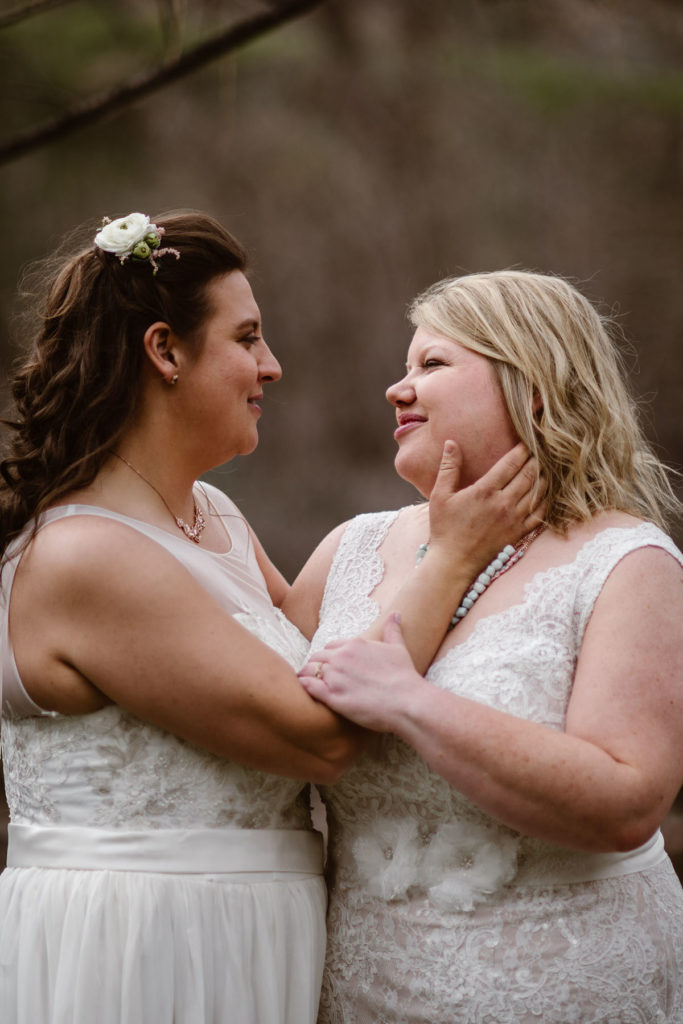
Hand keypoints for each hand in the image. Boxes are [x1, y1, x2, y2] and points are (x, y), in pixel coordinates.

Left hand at [299, 615, 426, 731]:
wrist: (407, 701)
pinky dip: (305, 686)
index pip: (330, 646)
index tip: (332, 665)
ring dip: (307, 675)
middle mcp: (341, 657)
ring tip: (308, 682)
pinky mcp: (332, 696)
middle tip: (318, 676)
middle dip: (317, 665)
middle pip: (318, 657)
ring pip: (309, 670)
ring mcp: (335, 676)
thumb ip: (392, 630)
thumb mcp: (398, 648)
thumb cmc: (404, 676)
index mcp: (354, 644)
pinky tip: (306, 689)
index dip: (330, 656)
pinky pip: (308, 686)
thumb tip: (396, 613)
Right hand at [427, 440, 544, 575]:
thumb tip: (451, 443)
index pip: (510, 464)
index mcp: (485, 491)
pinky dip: (547, 501)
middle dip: (536, 460)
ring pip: (538, 492)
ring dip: (544, 477)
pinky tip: (548, 493)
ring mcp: (513, 519)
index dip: (522, 450)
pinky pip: (540, 514)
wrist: (453, 563)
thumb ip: (448, 468)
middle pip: (528, 475)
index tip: (528, 441)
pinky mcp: (518, 533)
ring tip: (548, 467)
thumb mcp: (440, 495)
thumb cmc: (444, 529)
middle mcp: (503, 503)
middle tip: (542, 449)